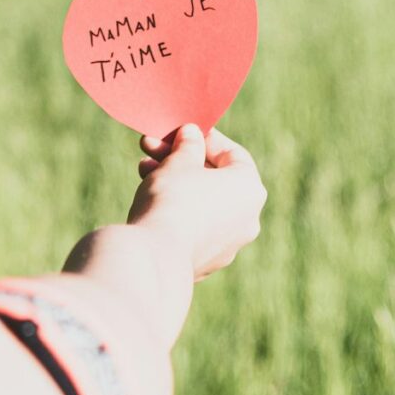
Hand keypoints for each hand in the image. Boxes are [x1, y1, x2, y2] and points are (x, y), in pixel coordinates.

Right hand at [127, 124, 264, 279]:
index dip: (204, 138)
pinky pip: (193, 228)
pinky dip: (176, 212)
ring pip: (202, 205)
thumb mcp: (179, 161)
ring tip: (143, 171)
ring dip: (175, 184)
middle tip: (154, 148)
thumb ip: (188, 145)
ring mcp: (228, 245)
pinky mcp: (206, 262)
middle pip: (215, 180)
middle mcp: (248, 219)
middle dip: (182, 161)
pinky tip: (150, 202)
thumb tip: (192, 135)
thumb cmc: (173, 199)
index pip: (232, 154)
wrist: (156, 255)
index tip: (181, 132)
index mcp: (250, 189)